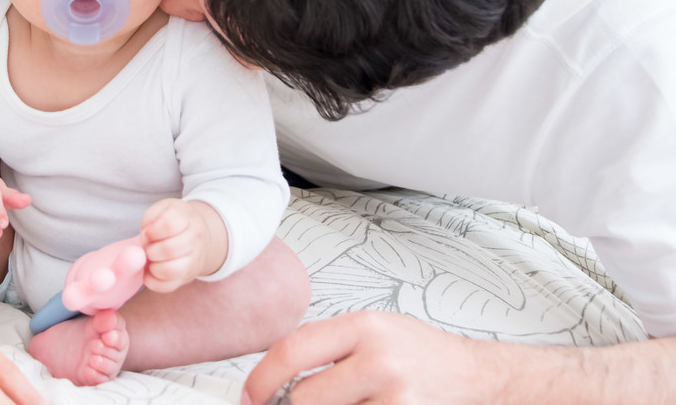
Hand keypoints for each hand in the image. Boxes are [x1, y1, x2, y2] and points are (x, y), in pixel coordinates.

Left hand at [138, 198, 226, 291]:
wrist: (197, 235)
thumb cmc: (174, 220)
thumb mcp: (162, 208)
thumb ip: (150, 218)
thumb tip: (145, 240)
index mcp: (187, 218)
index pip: (168, 225)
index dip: (151, 231)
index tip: (147, 234)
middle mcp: (194, 240)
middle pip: (168, 249)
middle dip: (150, 250)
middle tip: (148, 248)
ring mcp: (193, 260)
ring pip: (169, 270)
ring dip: (152, 266)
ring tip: (151, 260)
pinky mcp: (186, 277)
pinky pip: (167, 286)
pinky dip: (152, 281)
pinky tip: (150, 271)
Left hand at [244, 311, 501, 404]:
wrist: (475, 376)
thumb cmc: (418, 354)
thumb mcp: (371, 332)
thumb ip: (325, 349)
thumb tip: (271, 378)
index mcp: (364, 328)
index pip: (292, 351)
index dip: (261, 379)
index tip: (250, 396)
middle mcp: (381, 361)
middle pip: (304, 398)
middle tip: (295, 403)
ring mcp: (397, 398)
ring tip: (346, 401)